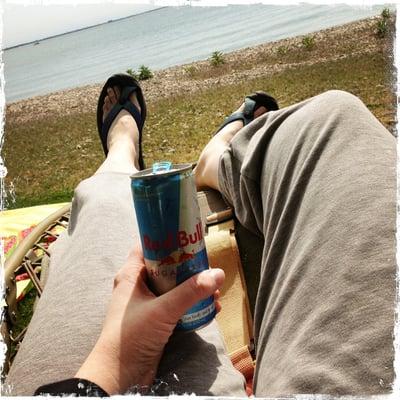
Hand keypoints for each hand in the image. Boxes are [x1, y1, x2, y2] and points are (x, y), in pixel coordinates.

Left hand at [75, 246, 223, 393]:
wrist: (119, 376)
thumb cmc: (131, 337)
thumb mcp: (163, 310)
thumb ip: (190, 292)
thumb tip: (217, 274)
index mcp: (131, 275)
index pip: (147, 246)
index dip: (166, 239)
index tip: (187, 238)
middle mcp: (138, 286)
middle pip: (166, 266)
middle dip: (188, 266)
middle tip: (207, 266)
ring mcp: (147, 303)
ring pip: (173, 286)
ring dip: (193, 287)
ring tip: (214, 289)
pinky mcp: (155, 319)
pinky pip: (176, 304)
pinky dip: (191, 304)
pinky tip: (210, 307)